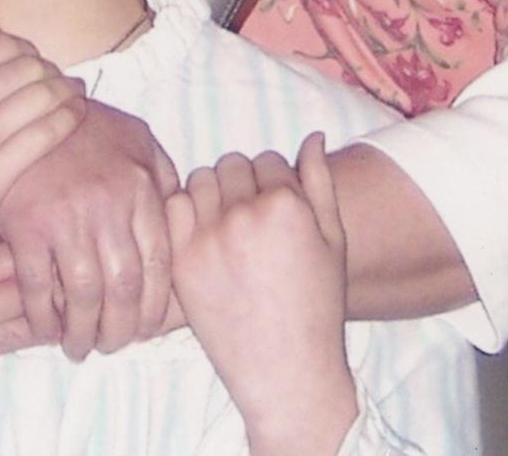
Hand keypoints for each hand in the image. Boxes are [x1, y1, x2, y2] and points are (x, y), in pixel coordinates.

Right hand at [0, 33, 83, 344]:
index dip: (25, 47)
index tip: (35, 58)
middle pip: (26, 66)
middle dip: (49, 67)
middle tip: (60, 76)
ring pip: (41, 95)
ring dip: (66, 87)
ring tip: (77, 91)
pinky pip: (45, 134)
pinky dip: (69, 117)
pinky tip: (78, 113)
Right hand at [0, 99, 178, 358]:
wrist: (26, 107)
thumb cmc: (86, 127)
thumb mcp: (137, 139)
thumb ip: (161, 177)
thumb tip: (181, 216)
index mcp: (140, 187)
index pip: (158, 263)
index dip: (153, 306)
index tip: (146, 329)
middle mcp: (109, 206)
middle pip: (124, 287)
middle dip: (121, 330)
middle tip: (113, 346)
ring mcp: (66, 217)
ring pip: (84, 296)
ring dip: (82, 332)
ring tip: (79, 345)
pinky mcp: (26, 226)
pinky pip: (37, 288)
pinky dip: (43, 318)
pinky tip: (46, 327)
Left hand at [166, 137, 357, 455]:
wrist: (286, 371)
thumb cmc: (317, 307)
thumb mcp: (333, 240)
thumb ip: (319, 182)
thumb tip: (313, 135)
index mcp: (285, 204)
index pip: (268, 160)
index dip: (274, 181)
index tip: (276, 208)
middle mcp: (243, 213)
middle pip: (232, 164)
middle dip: (243, 183)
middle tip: (250, 217)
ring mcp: (208, 236)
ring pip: (201, 179)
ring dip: (213, 193)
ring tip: (227, 225)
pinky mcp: (181, 260)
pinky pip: (174, 207)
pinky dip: (186, 213)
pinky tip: (203, 235)